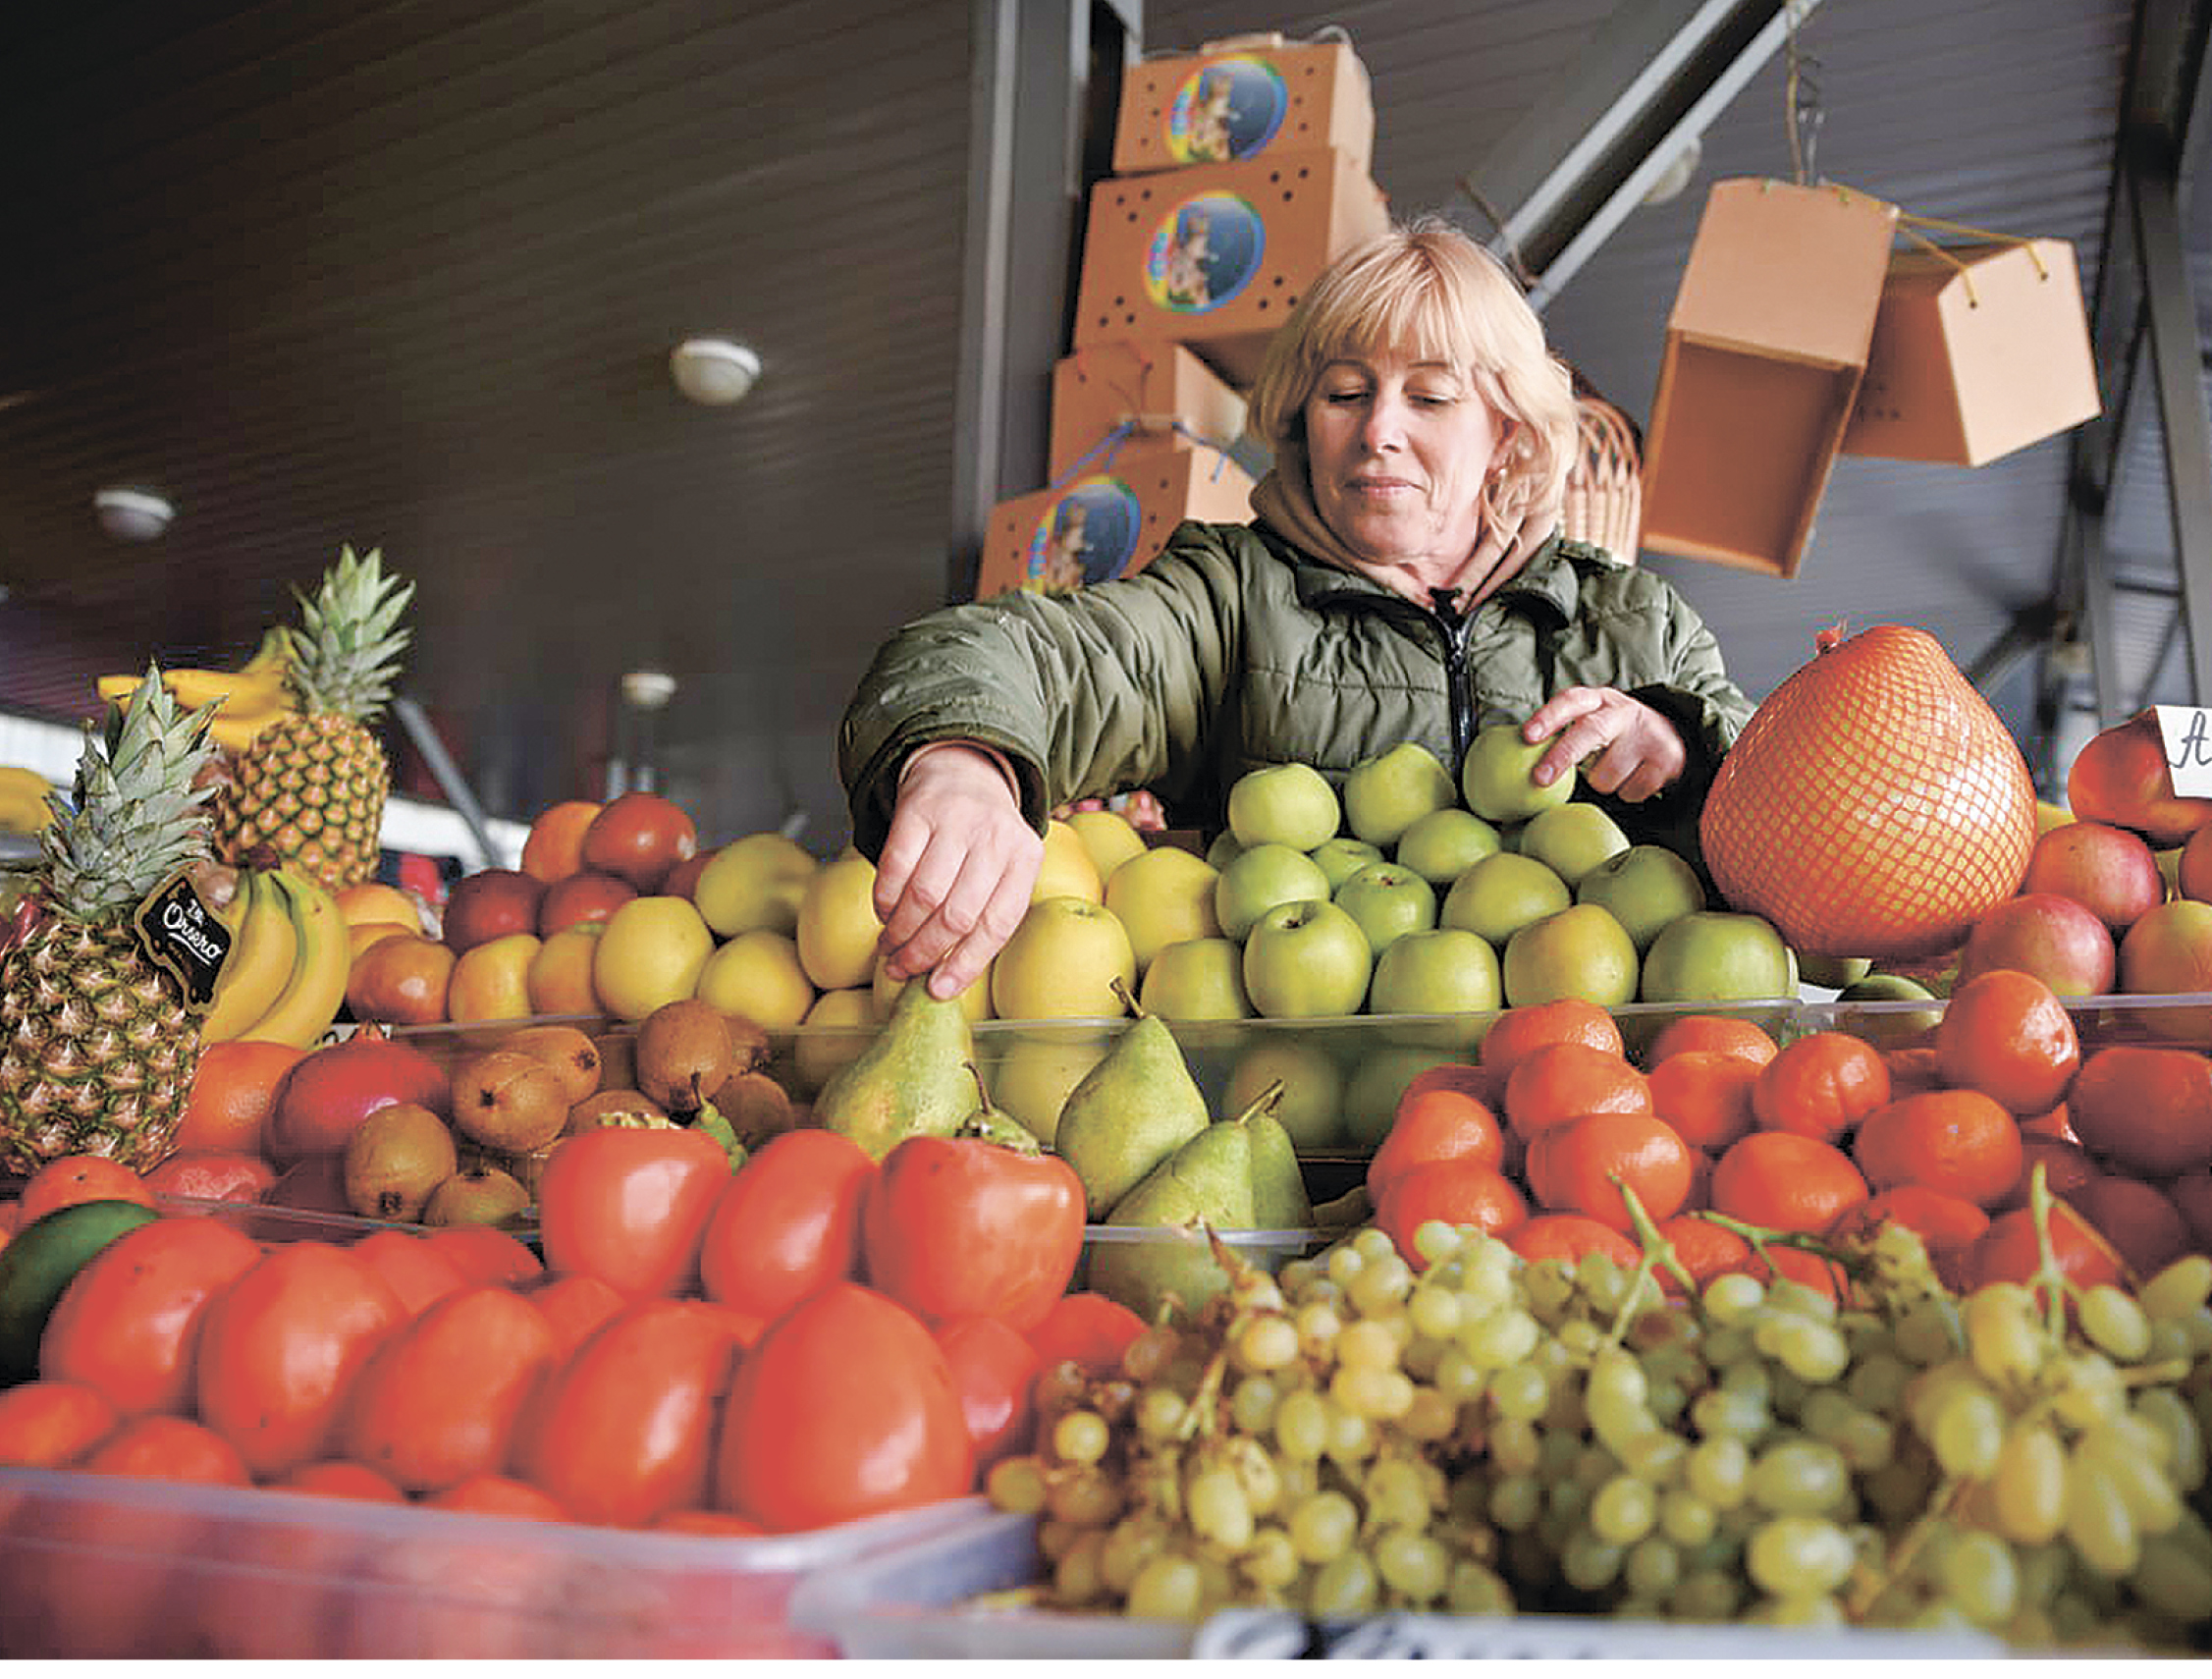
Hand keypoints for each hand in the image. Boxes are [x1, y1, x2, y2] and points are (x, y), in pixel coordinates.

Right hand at [872, 745, 1041, 1000]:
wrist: (963, 769)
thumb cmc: (983, 837)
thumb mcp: (1004, 867)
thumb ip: (986, 913)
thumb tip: (947, 978)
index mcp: (1025, 859)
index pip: (998, 924)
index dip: (966, 964)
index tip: (938, 989)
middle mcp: (996, 838)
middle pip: (958, 914)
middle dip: (925, 952)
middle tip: (903, 970)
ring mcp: (957, 821)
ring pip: (924, 895)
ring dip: (900, 931)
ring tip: (890, 948)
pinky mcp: (918, 809)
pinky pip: (895, 866)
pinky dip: (884, 900)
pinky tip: (884, 914)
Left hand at [1522, 686, 1686, 801]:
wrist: (1673, 737)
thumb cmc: (1614, 734)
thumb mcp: (1592, 721)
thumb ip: (1565, 733)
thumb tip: (1519, 760)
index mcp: (1599, 700)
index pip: (1571, 701)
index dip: (1548, 717)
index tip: (1527, 735)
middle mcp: (1623, 712)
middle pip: (1591, 732)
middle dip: (1562, 756)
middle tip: (1540, 778)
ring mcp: (1648, 735)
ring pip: (1606, 775)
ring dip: (1602, 783)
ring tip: (1614, 769)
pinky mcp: (1666, 760)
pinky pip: (1630, 792)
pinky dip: (1626, 792)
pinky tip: (1635, 777)